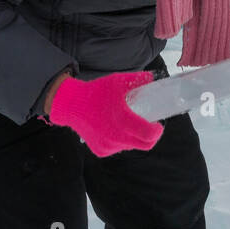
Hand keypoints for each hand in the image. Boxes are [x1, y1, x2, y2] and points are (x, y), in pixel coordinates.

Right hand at [45, 70, 164, 156]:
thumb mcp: (117, 81)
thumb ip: (137, 79)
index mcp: (123, 120)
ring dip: (134, 138)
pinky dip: (120, 141)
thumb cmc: (96, 92)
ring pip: (130, 146)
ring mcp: (108, 145)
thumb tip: (152, 77)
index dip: (157, 131)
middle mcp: (116, 136)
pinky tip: (114, 130)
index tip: (158, 124)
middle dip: (150, 137)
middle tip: (149, 127)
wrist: (71, 105)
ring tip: (128, 125)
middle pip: (144, 144)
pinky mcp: (100, 150)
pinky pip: (117, 148)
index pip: (149, 134)